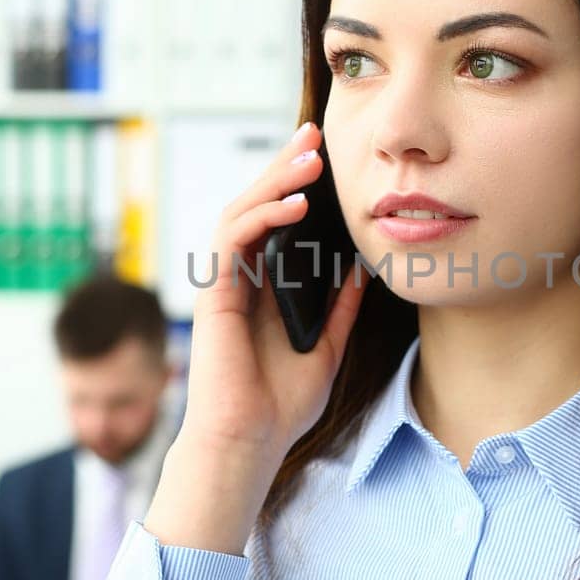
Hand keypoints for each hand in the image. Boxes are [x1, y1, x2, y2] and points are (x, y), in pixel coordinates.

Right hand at [144, 121, 368, 555]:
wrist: (249, 445)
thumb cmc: (281, 407)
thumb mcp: (328, 348)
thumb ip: (342, 309)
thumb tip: (364, 268)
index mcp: (265, 288)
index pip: (277, 222)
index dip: (296, 186)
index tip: (326, 156)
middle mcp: (241, 280)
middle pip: (257, 206)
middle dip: (285, 168)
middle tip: (313, 135)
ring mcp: (225, 285)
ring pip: (240, 213)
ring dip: (274, 182)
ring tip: (306, 158)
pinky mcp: (215, 296)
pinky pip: (233, 242)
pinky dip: (261, 218)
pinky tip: (293, 206)